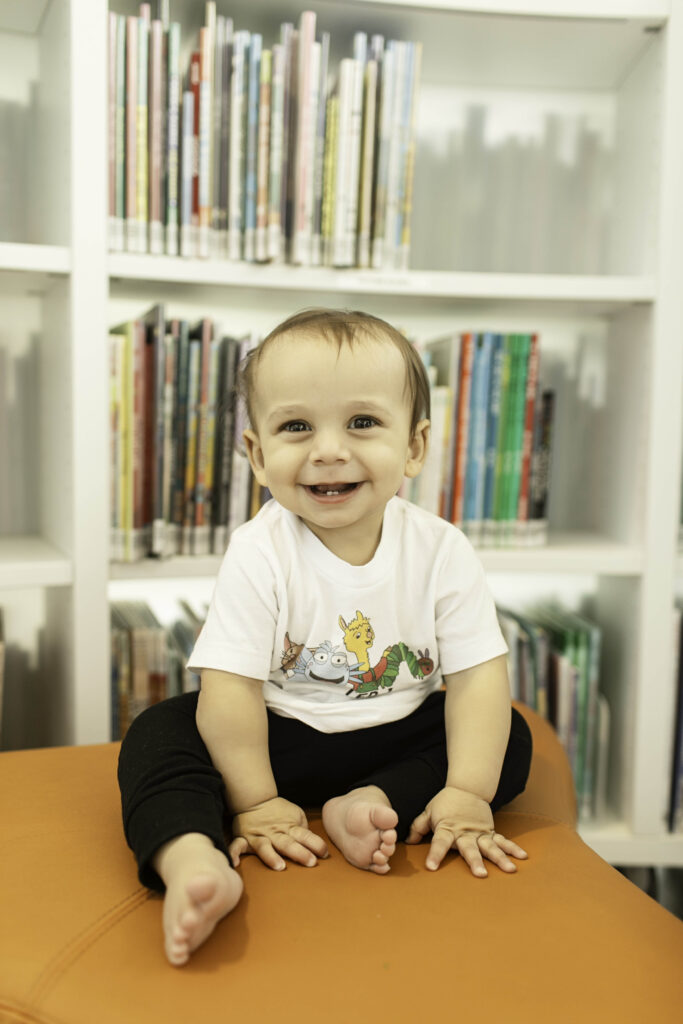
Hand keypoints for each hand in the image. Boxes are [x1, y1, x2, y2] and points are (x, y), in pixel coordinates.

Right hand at [229, 796, 328, 870]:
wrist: (255, 799)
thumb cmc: (279, 812)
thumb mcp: (296, 815)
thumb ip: (304, 830)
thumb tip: (317, 846)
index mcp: (289, 827)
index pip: (304, 835)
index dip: (315, 844)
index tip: (324, 854)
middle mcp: (274, 833)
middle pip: (288, 843)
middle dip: (299, 852)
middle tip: (311, 862)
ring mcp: (258, 836)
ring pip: (265, 847)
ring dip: (272, 856)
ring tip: (280, 866)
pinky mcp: (243, 839)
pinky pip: (237, 846)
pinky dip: (234, 853)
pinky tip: (234, 863)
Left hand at [405, 786, 527, 875]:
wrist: (466, 788)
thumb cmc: (445, 803)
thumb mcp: (429, 812)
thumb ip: (419, 826)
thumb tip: (407, 840)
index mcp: (447, 828)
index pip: (439, 842)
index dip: (435, 854)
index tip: (431, 867)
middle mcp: (465, 833)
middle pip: (469, 848)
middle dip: (474, 861)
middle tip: (480, 874)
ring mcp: (479, 833)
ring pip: (490, 846)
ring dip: (500, 858)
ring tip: (510, 870)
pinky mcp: (490, 832)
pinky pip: (502, 841)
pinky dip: (512, 848)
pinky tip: (522, 857)